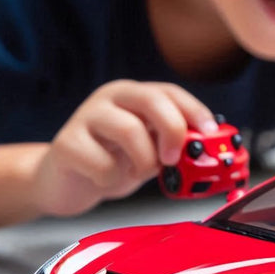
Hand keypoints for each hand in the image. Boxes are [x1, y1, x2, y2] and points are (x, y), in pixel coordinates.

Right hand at [32, 80, 217, 216]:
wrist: (64, 182)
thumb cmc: (111, 161)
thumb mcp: (149, 149)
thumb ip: (171, 142)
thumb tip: (206, 147)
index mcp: (133, 96)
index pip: (169, 91)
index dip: (194, 110)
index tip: (210, 131)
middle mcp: (110, 99)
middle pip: (151, 100)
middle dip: (172, 130)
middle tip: (172, 158)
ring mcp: (86, 118)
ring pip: (129, 130)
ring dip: (142, 161)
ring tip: (135, 172)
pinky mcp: (66, 143)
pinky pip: (102, 163)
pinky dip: (112, 179)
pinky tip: (104, 178)